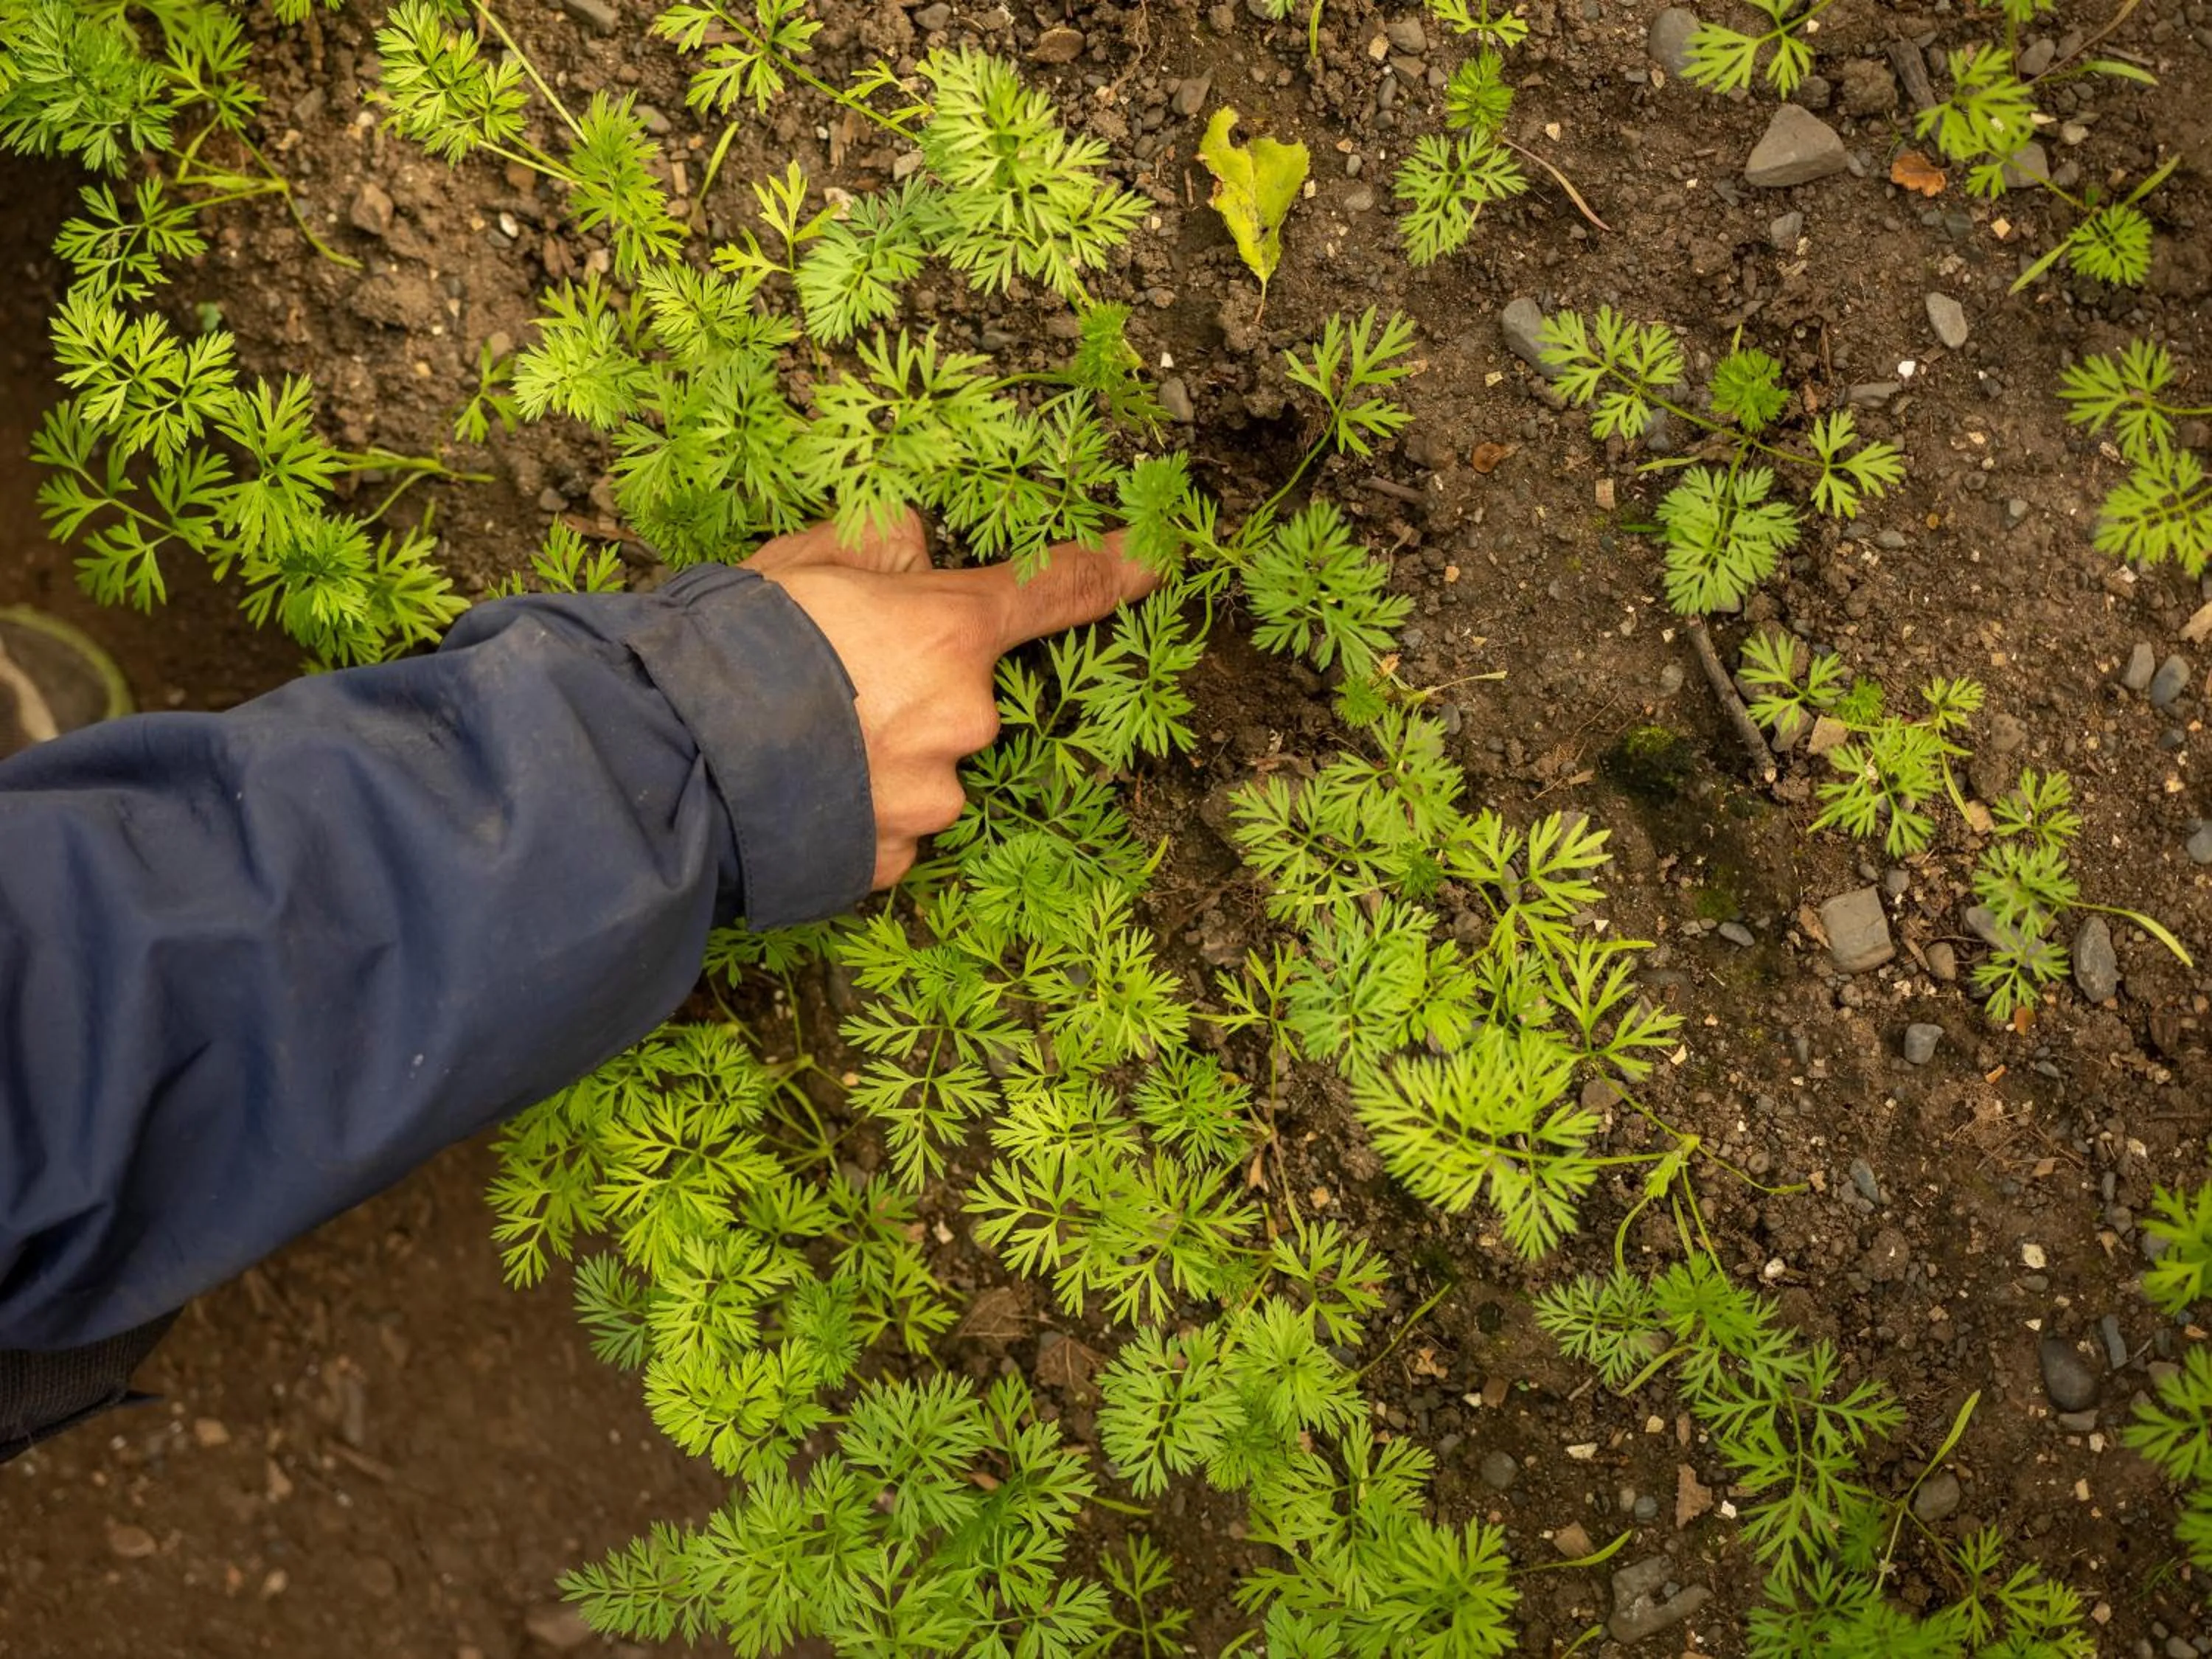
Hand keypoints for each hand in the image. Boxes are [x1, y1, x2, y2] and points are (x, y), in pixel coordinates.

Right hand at [747, 512, 1159, 887]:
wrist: (672, 762)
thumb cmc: (737, 648)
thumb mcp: (805, 561)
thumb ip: (877, 547)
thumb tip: (915, 542)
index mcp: (950, 635)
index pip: (1056, 590)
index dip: (1115, 569)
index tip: (1159, 560)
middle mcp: (962, 722)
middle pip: (962, 695)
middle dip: (909, 686)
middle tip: (825, 681)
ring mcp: (932, 800)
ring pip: (925, 764)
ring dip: (878, 752)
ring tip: (793, 742)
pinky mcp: (894, 861)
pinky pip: (890, 822)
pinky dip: (855, 807)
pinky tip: (798, 791)